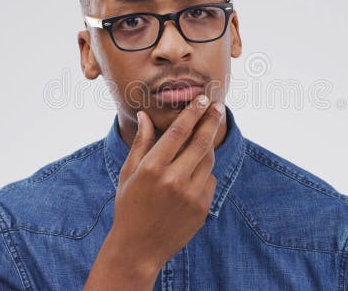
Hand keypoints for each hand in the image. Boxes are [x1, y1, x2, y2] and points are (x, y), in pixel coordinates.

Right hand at [90, 94, 224, 286]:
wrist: (138, 248)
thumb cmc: (129, 207)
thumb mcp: (129, 173)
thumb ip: (141, 143)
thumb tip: (144, 115)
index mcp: (152, 168)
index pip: (179, 132)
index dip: (193, 112)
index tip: (202, 98)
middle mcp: (174, 180)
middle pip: (201, 142)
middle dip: (211, 120)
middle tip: (218, 106)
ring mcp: (191, 195)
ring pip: (208, 161)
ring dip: (207, 147)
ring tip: (202, 138)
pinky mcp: (202, 208)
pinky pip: (209, 180)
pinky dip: (203, 172)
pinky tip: (192, 174)